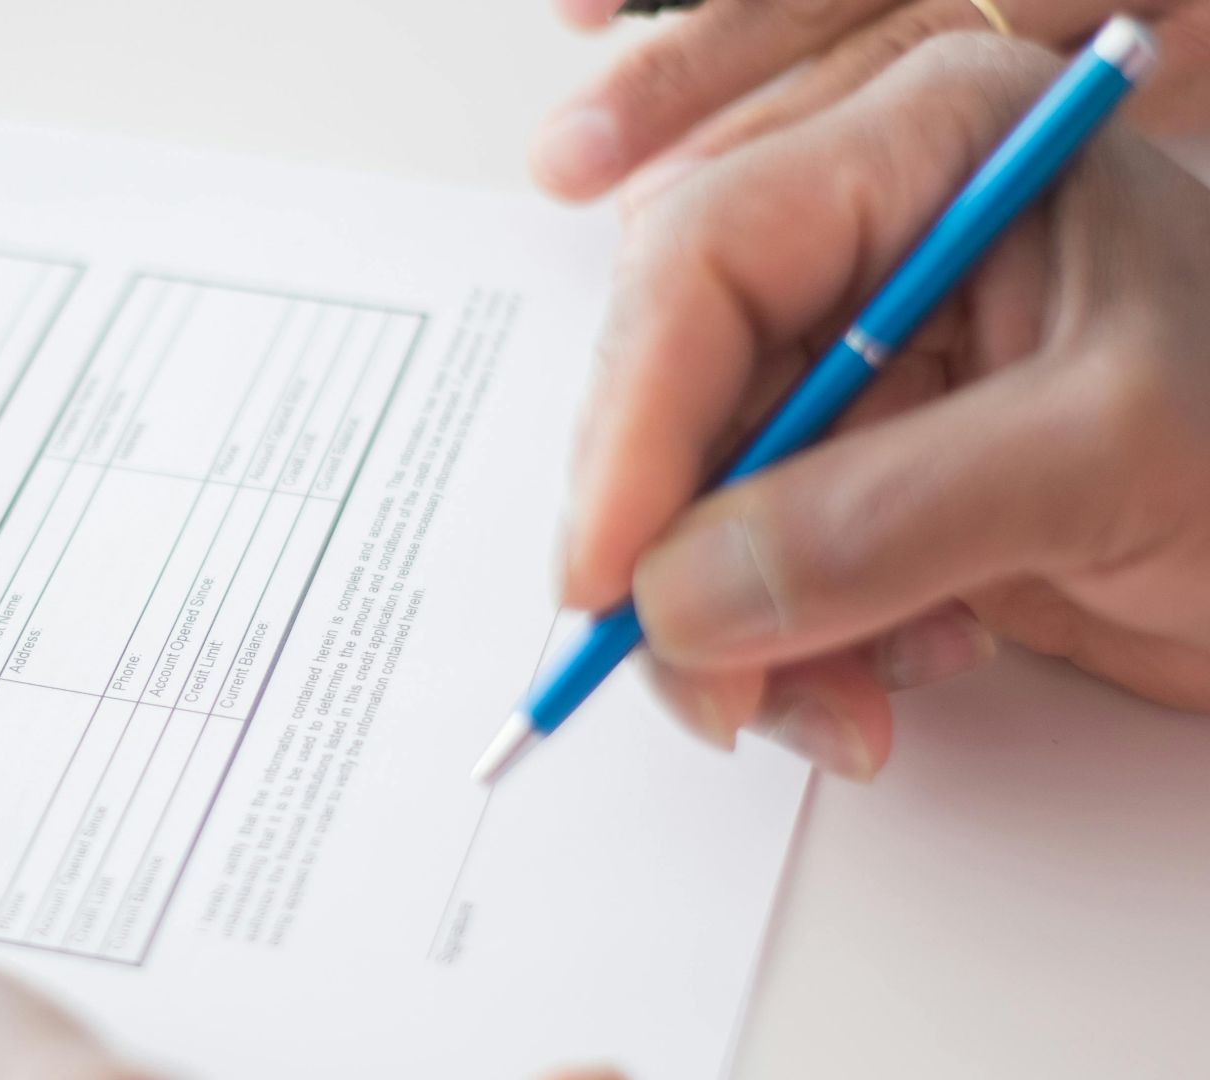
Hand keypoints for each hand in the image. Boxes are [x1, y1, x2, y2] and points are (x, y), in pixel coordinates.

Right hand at [559, 34, 1209, 777]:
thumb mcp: (1110, 456)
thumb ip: (887, 519)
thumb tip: (677, 599)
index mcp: (929, 151)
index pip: (706, 259)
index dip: (632, 423)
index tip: (609, 576)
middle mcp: (870, 245)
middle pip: (674, 390)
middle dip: (679, 553)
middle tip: (711, 685)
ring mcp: (863, 369)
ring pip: (698, 499)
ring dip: (740, 630)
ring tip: (843, 710)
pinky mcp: (862, 477)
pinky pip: (754, 567)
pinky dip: (795, 649)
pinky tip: (913, 664)